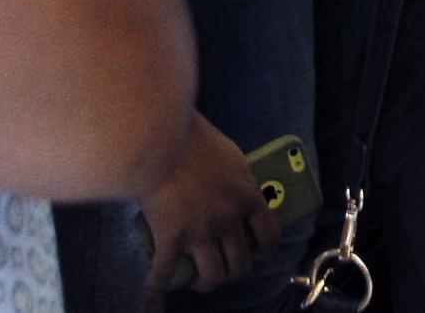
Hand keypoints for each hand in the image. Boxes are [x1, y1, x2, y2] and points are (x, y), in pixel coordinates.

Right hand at [138, 114, 276, 293]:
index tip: (259, 255)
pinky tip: (154, 287)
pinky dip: (158, 283)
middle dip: (234, 272)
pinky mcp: (170, 236)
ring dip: (206, 282)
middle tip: (226, 268)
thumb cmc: (198, 141)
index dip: (266, 251)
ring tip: (199, 280)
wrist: (165, 137)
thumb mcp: (233, 159)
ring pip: (212, 275)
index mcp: (248, 198)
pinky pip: (165, 270)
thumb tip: (241, 195)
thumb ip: (239, 182)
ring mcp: (200, 231)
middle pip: (240, 263)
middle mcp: (228, 220)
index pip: (269, 236)